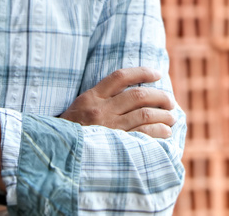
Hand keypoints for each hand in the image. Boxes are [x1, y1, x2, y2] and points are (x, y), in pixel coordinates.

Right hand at [59, 67, 176, 138]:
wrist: (56, 156)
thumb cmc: (70, 133)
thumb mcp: (78, 109)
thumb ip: (100, 100)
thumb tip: (131, 95)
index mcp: (91, 97)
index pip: (120, 76)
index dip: (142, 72)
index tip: (158, 74)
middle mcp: (100, 110)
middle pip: (138, 96)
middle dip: (160, 97)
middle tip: (170, 102)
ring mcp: (108, 128)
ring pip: (144, 115)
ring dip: (163, 115)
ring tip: (171, 118)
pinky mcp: (114, 145)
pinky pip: (143, 135)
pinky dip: (158, 132)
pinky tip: (165, 133)